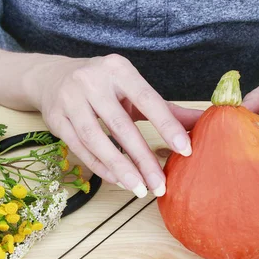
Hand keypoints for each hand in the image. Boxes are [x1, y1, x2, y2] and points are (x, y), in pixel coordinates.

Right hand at [33, 54, 202, 196]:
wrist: (53, 76)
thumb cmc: (104, 86)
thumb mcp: (133, 89)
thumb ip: (166, 108)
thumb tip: (205, 121)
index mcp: (119, 69)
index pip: (148, 99)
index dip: (167, 126)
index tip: (185, 151)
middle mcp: (92, 81)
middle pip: (121, 126)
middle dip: (142, 159)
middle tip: (159, 184)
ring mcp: (70, 99)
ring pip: (96, 139)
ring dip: (119, 168)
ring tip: (138, 189)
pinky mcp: (55, 118)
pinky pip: (79, 148)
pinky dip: (100, 167)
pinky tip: (117, 180)